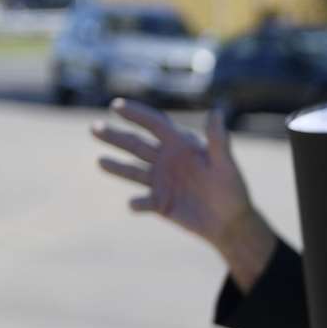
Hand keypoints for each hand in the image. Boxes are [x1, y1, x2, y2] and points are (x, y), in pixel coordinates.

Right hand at [93, 100, 273, 288]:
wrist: (231, 222)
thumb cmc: (233, 189)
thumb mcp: (225, 165)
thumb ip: (218, 141)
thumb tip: (216, 112)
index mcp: (181, 146)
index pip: (155, 125)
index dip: (137, 114)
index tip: (116, 105)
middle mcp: (167, 160)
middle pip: (136, 144)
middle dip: (115, 136)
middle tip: (94, 127)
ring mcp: (161, 181)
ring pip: (133, 170)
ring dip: (116, 166)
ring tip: (100, 162)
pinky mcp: (160, 203)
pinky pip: (142, 202)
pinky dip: (136, 203)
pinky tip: (134, 204)